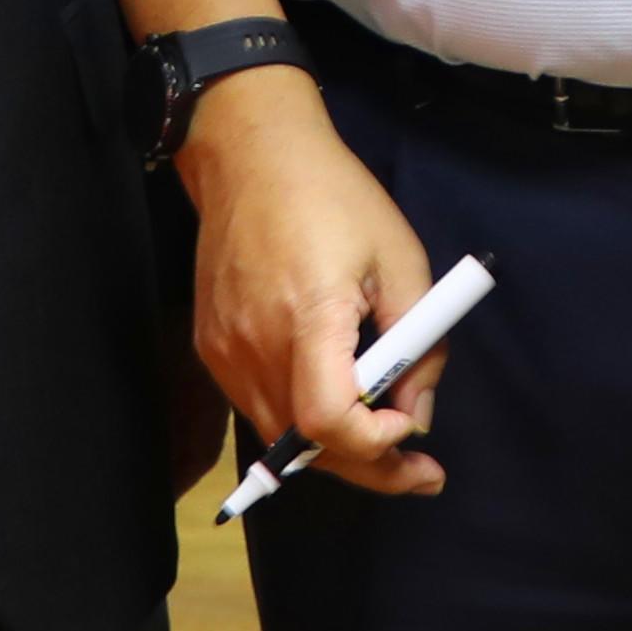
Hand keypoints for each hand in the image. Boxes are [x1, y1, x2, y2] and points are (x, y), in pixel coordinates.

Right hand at [186, 75, 444, 500]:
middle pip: (307, 447)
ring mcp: (225, 350)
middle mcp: (255, 343)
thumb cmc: (333, 196)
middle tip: (420, 475)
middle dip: (371, 470)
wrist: (250, 155)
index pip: (329, 421)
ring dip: (336, 452)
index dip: (376, 444)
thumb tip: (418, 415)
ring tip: (386, 441)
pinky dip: (301, 422)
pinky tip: (337, 404)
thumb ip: (418, 346)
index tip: (412, 427)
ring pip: (282, 437)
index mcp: (308, 314)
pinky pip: (260, 408)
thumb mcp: (402, 260)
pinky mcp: (211, 347)